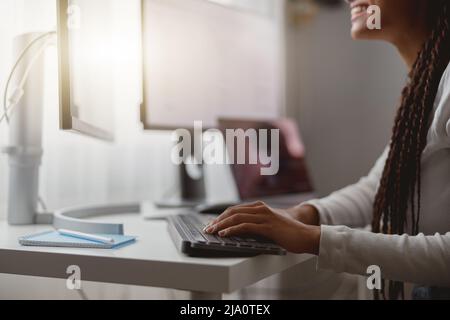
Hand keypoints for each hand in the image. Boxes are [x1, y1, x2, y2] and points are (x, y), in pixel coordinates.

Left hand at [204, 201, 320, 254]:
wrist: (306, 235)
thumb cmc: (288, 233)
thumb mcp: (269, 226)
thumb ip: (256, 225)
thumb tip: (240, 230)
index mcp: (260, 207)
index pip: (235, 209)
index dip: (221, 216)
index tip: (212, 224)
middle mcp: (260, 209)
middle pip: (232, 211)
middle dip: (218, 220)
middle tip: (207, 228)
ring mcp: (264, 217)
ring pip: (236, 217)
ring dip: (221, 225)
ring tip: (212, 231)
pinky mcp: (267, 226)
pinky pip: (245, 226)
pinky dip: (232, 230)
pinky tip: (224, 234)